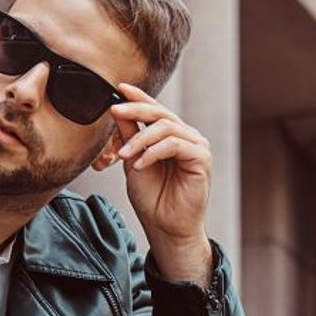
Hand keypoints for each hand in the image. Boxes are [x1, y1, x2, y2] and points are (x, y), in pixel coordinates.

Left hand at [109, 84, 209, 274]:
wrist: (165, 227)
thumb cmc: (152, 198)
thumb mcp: (133, 160)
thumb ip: (129, 135)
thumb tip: (117, 109)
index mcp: (171, 136)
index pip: (155, 110)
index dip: (139, 97)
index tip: (120, 87)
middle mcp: (186, 137)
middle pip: (160, 113)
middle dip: (135, 109)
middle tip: (114, 110)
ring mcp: (196, 146)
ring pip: (166, 127)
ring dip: (140, 139)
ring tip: (124, 155)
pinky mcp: (201, 158)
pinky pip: (175, 144)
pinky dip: (153, 152)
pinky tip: (140, 165)